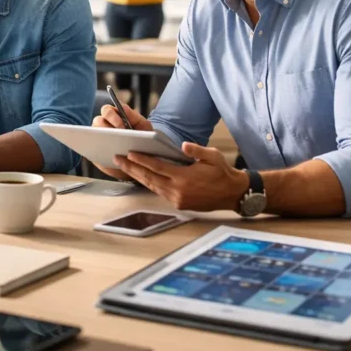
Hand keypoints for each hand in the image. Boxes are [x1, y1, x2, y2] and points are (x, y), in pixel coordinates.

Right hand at [90, 103, 150, 180]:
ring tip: (114, 148)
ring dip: (102, 140)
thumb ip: (134, 116)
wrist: (142, 159)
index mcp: (113, 116)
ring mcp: (97, 138)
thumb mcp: (142, 126)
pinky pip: (92, 151)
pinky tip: (110, 158)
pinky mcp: (95, 152)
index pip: (107, 110)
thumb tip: (124, 107)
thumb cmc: (142, 139)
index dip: (112, 117)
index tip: (122, 127)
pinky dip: (100, 153)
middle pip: (97, 121)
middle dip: (106, 128)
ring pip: (93, 134)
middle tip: (117, 138)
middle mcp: (102, 125)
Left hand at [114, 142, 248, 211]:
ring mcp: (177, 199)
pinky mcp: (179, 204)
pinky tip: (141, 176)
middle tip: (118, 159)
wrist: (233, 194)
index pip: (157, 167)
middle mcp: (178, 190)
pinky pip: (159, 192)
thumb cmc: (223, 172)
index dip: (141, 160)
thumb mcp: (213, 156)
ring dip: (137, 176)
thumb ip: (197, 150)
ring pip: (152, 186)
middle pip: (149, 178)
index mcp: (184, 178)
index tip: (129, 153)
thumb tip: (183, 145)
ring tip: (125, 166)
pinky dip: (149, 184)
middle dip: (132, 168)